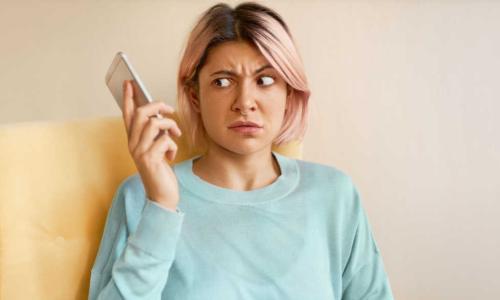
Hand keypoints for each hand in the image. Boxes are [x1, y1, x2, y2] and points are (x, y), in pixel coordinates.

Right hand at [121, 79, 181, 210]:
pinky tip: (172, 157)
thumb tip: (161, 115)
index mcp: (133, 140)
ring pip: (154, 124)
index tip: (129, 82)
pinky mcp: (149, 159)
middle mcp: (132, 145)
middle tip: (169, 110)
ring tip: (175, 136)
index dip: (128, 98)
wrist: (162, 195)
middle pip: (141, 114)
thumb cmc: (161, 170)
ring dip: (170, 126)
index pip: (127, 115)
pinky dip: (173, 146)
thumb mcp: (157, 148)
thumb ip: (156, 133)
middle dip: (158, 106)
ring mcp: (139, 152)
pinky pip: (165, 140)